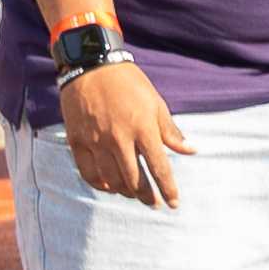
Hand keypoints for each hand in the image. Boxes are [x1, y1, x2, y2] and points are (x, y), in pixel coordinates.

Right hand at [61, 64, 191, 205]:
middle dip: (146, 196)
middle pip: (135, 180)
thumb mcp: (157, 104)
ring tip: (133, 194)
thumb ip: (171, 132)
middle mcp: (119, 139)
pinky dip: (99, 184)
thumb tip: (191, 150)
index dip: (167, 189)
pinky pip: (88, 172)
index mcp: (144, 130)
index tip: (173, 203)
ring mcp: (96, 141)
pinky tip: (109, 186)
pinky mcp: (77, 141)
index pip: (159, 168)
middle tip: (153, 203)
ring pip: (112, 180)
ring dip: (125, 192)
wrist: (92, 66)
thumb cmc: (130, 85)